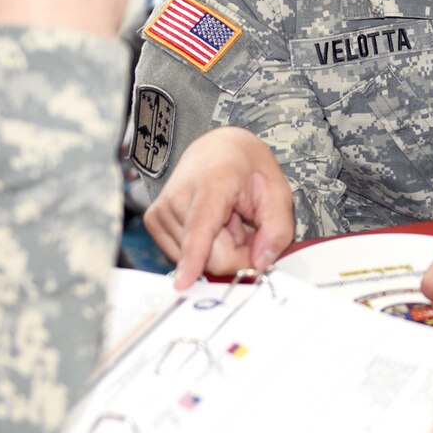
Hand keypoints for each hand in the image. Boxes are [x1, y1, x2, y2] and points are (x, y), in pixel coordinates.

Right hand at [144, 127, 294, 285]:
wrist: (216, 148)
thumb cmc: (245, 167)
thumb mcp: (278, 191)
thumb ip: (277, 229)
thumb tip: (260, 264)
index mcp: (210, 184)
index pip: (199, 228)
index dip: (193, 258)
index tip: (182, 283)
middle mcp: (177, 197)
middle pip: (209, 255)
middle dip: (236, 251)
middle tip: (243, 224)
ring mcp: (161, 211)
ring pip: (198, 260)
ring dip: (220, 247)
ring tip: (225, 217)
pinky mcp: (154, 223)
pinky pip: (186, 257)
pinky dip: (205, 247)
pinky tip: (211, 223)